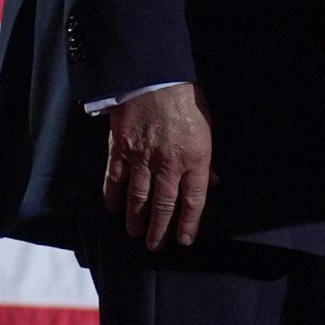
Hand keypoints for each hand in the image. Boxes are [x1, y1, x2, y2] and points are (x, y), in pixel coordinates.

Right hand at [105, 83, 212, 248]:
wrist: (154, 79)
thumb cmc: (186, 101)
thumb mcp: (208, 129)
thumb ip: (207, 159)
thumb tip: (211, 181)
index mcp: (195, 159)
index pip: (193, 201)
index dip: (188, 224)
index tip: (183, 240)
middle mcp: (168, 164)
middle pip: (164, 205)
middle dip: (159, 228)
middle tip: (154, 245)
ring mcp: (142, 159)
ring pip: (138, 197)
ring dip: (136, 218)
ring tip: (134, 233)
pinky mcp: (120, 150)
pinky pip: (115, 179)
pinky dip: (113, 195)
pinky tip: (113, 208)